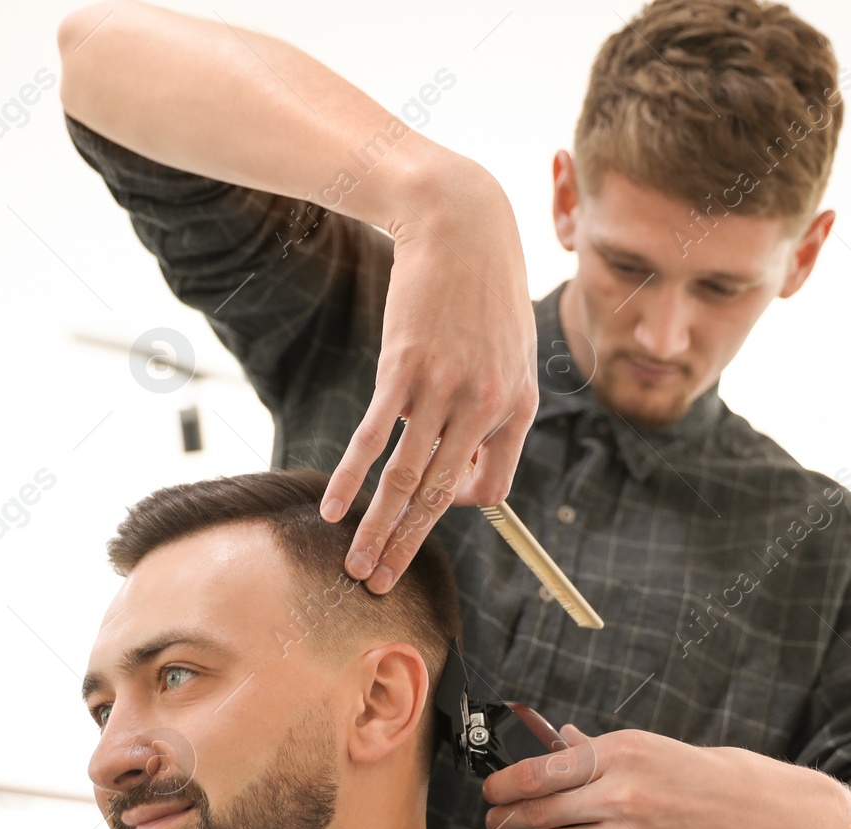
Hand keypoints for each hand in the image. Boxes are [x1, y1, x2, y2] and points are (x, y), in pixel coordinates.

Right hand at [320, 156, 537, 593]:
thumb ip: (494, 406)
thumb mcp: (510, 349)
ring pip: (407, 479)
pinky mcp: (403, 371)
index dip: (460, 508)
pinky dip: (351, 478)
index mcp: (517, 405)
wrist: (460, 223)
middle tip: (381, 584)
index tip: (429, 516)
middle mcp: (485, 405)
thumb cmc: (482, 289)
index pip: (491, 486)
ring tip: (356, 566)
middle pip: (443, 497)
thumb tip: (464, 466)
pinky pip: (374, 440)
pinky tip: (332, 507)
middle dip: (408, 546)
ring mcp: (443, 390)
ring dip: (377, 530)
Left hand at [479, 724, 850, 828]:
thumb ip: (602, 752)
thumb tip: (558, 744)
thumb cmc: (725, 780)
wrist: (779, 825)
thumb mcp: (660, 749)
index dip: (502, 784)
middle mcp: (620, 794)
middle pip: (535, 813)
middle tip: (497, 819)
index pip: (538, 771)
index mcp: (623, 753)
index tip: (491, 789)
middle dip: (506, 818)